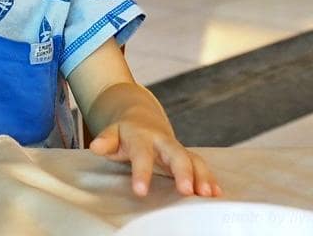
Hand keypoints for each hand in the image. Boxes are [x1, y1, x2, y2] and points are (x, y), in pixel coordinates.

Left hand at [89, 119, 221, 197]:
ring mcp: (176, 148)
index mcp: (141, 137)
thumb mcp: (111, 133)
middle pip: (176, 154)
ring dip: (201, 176)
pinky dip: (209, 178)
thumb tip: (95, 146)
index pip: (142, 155)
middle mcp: (163, 142)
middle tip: (187, 191)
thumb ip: (105, 141)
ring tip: (207, 194)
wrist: (141, 117)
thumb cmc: (124, 132)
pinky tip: (217, 193)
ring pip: (192, 159)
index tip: (140, 191)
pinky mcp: (187, 156)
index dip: (142, 173)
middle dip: (183, 172)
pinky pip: (200, 165)